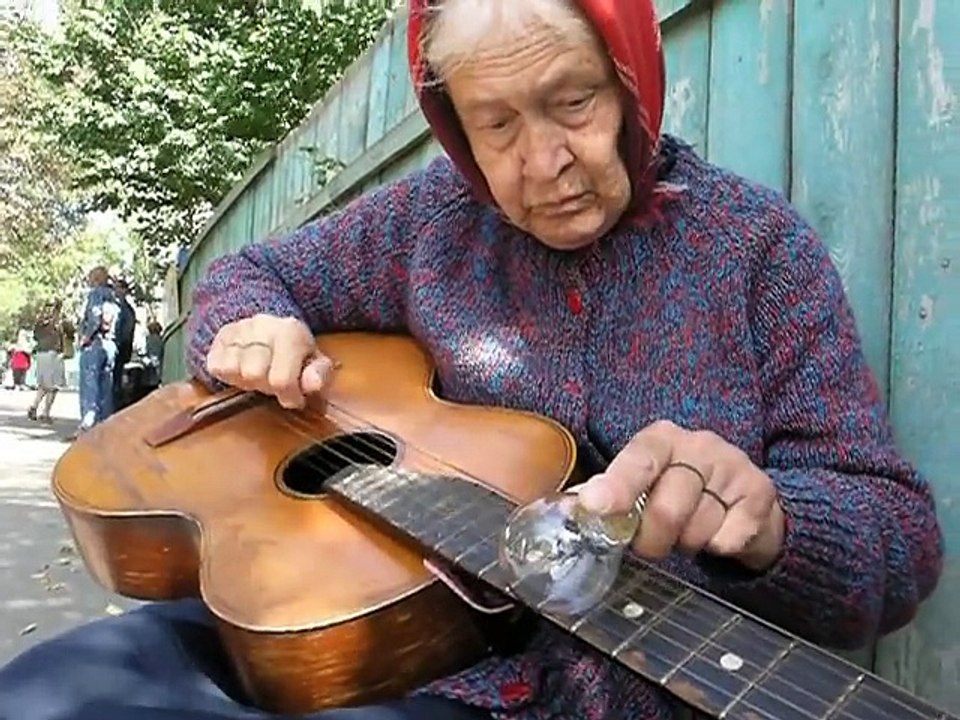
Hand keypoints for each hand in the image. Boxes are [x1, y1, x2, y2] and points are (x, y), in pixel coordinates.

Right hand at [205, 314, 333, 409]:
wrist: (270, 327)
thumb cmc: (295, 352)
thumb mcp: (315, 361)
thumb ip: (319, 374)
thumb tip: (313, 385)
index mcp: (289, 331)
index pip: (280, 379)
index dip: (289, 396)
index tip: (294, 397)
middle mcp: (261, 326)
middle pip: (253, 374)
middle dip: (266, 386)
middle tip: (274, 381)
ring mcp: (238, 330)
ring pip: (231, 370)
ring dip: (245, 379)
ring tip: (258, 373)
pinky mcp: (219, 337)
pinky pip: (215, 366)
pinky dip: (228, 374)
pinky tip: (242, 368)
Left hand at [577, 420, 784, 570]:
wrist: (744, 499)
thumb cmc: (677, 491)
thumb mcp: (643, 484)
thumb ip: (609, 493)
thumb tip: (571, 510)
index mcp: (660, 439)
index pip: (638, 459)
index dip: (616, 485)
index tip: (595, 506)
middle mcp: (698, 444)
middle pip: (667, 509)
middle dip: (652, 541)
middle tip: (650, 544)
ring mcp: (732, 465)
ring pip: (697, 530)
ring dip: (686, 544)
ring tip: (688, 531)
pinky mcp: (761, 492)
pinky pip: (728, 540)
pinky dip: (718, 547)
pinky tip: (718, 533)